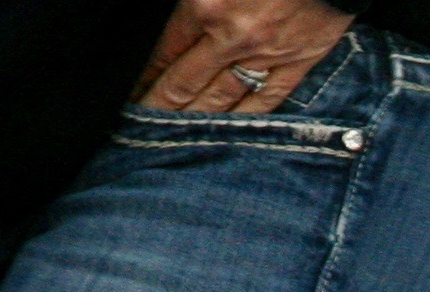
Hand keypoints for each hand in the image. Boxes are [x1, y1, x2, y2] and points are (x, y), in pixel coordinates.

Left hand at [136, 0, 355, 114]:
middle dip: (160, 108)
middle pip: (185, 84)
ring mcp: (266, 55)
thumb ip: (191, 0)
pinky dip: (244, 117)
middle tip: (142, 129)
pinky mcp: (298, 63)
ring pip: (222, 99)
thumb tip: (172, 24)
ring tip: (176, 140)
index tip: (132, 96)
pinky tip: (228, 131)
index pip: (163, 53)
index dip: (144, 78)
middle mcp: (231, 38)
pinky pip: (266, 99)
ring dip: (196, 121)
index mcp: (204, 5)